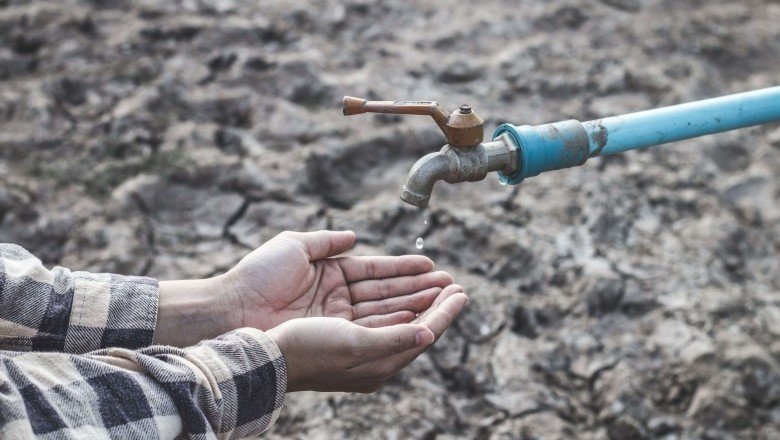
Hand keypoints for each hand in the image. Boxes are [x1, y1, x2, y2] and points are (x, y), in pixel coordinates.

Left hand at [224, 230, 452, 330]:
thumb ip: (327, 241)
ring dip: (420, 306)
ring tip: (449, 297)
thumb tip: (354, 236)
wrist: (232, 309)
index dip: (405, 269)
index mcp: (331, 276)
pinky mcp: (338, 340)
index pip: (377, 272)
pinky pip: (377, 331)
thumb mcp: (295, 247)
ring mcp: (339, 322)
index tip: (432, 265)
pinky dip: (402, 324)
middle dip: (422, 290)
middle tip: (452, 284)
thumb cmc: (257, 275)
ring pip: (389, 313)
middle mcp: (339, 301)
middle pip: (389, 295)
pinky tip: (426, 317)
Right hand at [267, 284, 467, 392]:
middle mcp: (371, 355)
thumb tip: (430, 332)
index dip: (444, 312)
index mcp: (379, 364)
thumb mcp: (356, 345)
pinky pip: (377, 312)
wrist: (265, 354)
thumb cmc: (308, 351)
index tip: (462, 292)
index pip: (423, 333)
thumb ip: (395, 339)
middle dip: (435, 302)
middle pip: (413, 323)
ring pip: (396, 314)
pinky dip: (394, 299)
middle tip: (455, 283)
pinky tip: (403, 290)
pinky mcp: (341, 329)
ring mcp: (356, 341)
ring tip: (438, 280)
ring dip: (417, 296)